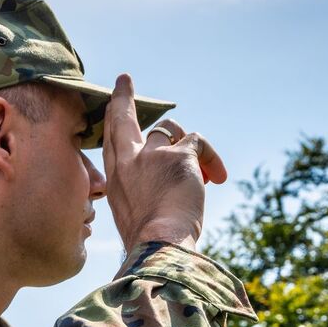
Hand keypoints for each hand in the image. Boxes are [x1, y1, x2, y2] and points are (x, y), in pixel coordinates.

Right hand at [103, 74, 226, 250]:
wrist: (159, 246)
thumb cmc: (150, 242)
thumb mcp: (133, 216)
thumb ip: (140, 194)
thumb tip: (165, 186)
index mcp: (115, 180)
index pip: (111, 143)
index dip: (111, 123)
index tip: (111, 108)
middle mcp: (127, 162)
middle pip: (123, 119)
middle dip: (123, 98)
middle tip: (124, 81)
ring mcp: (151, 155)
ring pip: (169, 128)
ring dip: (187, 144)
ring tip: (205, 171)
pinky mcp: (178, 155)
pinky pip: (196, 141)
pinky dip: (209, 156)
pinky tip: (216, 177)